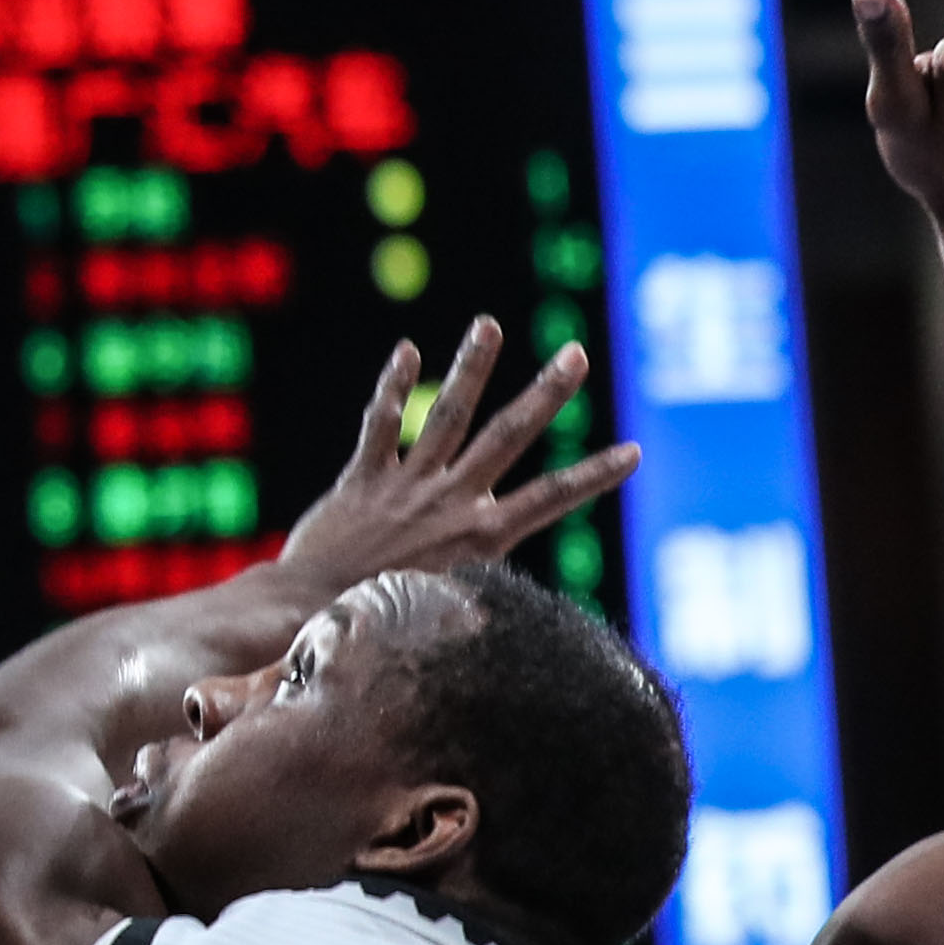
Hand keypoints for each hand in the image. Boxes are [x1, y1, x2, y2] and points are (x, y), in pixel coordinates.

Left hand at [276, 322, 635, 594]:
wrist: (309, 616)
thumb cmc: (383, 619)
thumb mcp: (448, 606)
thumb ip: (480, 588)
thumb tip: (513, 610)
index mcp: (481, 539)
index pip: (551, 499)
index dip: (594, 476)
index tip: (633, 451)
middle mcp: (450, 505)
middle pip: (508, 436)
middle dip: (546, 393)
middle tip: (576, 353)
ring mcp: (406, 488)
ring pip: (447, 415)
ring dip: (472, 367)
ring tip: (488, 325)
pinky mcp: (362, 480)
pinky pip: (381, 425)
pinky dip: (393, 387)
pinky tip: (407, 349)